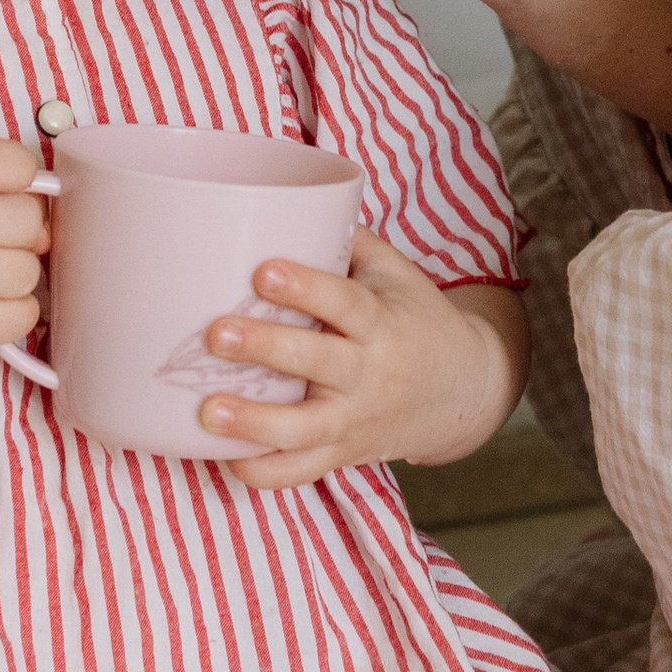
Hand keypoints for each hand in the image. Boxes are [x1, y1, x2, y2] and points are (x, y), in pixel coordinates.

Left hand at [196, 237, 522, 490]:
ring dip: (256, 423)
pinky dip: (266, 472)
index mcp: (381, 322)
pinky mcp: (344, 453)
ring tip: (208, 412)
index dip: (305, 287)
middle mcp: (369, 373)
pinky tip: (226, 459)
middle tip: (218, 334)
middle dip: (268, 350)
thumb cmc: (416, 319)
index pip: (343, 303)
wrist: (463, 391)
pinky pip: (302, 472)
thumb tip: (285, 200)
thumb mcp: (397, 273)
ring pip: (305, 429)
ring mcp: (355, 420)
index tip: (263, 270)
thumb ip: (348, 241)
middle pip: (318, 363)